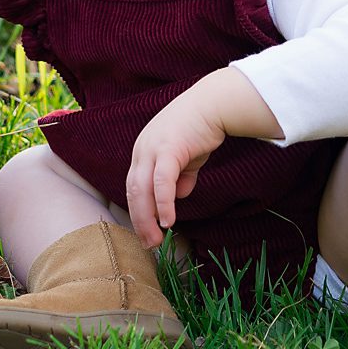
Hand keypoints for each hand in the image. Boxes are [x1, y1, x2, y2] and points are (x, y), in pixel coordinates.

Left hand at [125, 91, 225, 249]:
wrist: (214, 104)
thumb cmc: (201, 129)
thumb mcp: (186, 157)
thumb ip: (180, 176)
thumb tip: (177, 196)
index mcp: (142, 152)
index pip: (134, 188)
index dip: (139, 212)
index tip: (146, 232)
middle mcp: (141, 150)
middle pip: (133, 192)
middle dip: (139, 221)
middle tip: (148, 244)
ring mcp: (152, 148)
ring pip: (142, 190)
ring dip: (147, 218)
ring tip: (155, 239)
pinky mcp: (168, 149)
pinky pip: (162, 182)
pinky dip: (163, 203)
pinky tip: (168, 221)